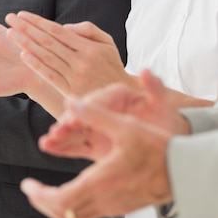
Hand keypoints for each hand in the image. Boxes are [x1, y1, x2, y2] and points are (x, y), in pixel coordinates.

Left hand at [5, 11, 135, 96]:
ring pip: (46, 57)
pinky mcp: (70, 91)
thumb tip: (64, 26)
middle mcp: (81, 60)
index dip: (37, 21)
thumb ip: (87, 30)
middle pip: (48, 41)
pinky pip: (50, 76)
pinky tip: (23, 55)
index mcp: (89, 47)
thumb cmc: (111, 65)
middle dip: (26, 28)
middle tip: (10, 19)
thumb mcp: (107, 42)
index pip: (57, 30)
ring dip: (26, 44)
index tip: (21, 14)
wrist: (121, 94)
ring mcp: (75, 76)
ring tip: (11, 34)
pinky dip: (36, 65)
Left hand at [21, 101, 173, 217]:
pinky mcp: (121, 208)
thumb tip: (71, 101)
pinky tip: (73, 192)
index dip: (38, 195)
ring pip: (74, 216)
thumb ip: (96, 114)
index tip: (27, 184)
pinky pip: (89, 214)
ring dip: (56, 206)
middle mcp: (104, 200)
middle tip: (31, 189)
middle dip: (42, 202)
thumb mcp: (126, 126)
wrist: (189, 172)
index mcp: (100, 182)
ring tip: (45, 192)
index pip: (59, 199)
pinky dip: (73, 206)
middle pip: (62, 213)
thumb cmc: (159, 149)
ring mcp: (113, 207)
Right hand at [39, 70, 189, 159]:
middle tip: (58, 129)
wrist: (169, 145)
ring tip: (49, 140)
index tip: (75, 111)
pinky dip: (62, 147)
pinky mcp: (95, 145)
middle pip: (82, 114)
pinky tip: (48, 147)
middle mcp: (104, 109)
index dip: (86, 106)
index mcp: (118, 95)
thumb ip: (155, 88)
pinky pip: (76, 146)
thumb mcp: (164, 104)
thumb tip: (146, 70)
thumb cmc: (166, 122)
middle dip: (69, 122)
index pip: (99, 99)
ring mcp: (98, 127)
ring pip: (76, 130)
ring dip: (61, 134)